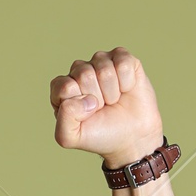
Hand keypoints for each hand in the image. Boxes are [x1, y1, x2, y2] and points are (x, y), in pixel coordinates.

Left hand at [50, 49, 161, 168]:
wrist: (131, 137)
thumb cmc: (100, 135)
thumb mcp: (72, 137)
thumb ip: (64, 120)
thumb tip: (83, 98)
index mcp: (63, 89)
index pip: (64, 87)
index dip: (78, 104)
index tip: (87, 115)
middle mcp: (80, 71)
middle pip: (84, 75)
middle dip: (97, 98)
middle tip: (102, 108)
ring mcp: (101, 62)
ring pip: (104, 69)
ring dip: (112, 92)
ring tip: (113, 100)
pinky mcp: (122, 58)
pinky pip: (123, 63)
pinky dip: (127, 82)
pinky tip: (125, 89)